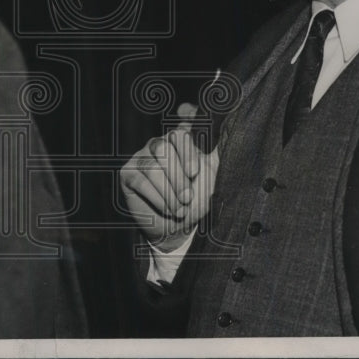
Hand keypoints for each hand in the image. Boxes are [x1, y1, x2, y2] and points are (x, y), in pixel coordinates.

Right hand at [120, 102, 218, 250]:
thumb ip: (217, 154)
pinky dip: (157, 198)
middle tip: (187, 197)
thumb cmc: (195, 198)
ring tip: (180, 209)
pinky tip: (167, 209)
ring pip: (152, 167)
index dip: (186, 152)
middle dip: (177, 177)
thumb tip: (230, 131)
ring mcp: (141, 157)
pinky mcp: (128, 173)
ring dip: (169, 192)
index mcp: (179, 141)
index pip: (180, 134)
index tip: (194, 173)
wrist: (177, 226)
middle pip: (163, 148)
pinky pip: (140, 181)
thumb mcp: (211, 176)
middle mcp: (158, 143)